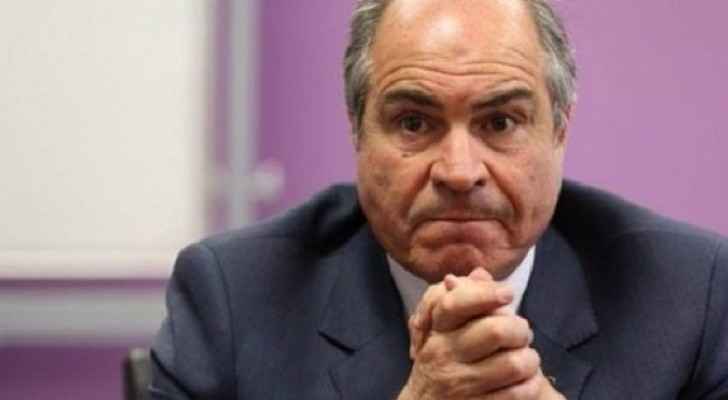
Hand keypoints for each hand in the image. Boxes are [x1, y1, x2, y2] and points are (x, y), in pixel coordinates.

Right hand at [399, 268, 564, 399]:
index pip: (456, 303)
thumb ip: (464, 298)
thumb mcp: (445, 329)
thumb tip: (481, 273)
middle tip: (522, 332)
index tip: (507, 293)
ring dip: (529, 359)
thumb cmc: (443, 360)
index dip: (487, 294)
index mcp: (437, 330)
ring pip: (513, 363)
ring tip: (527, 359)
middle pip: (496, 330)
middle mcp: (445, 355)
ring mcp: (461, 384)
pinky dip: (530, 385)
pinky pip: (517, 393)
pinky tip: (527, 381)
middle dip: (520, 329)